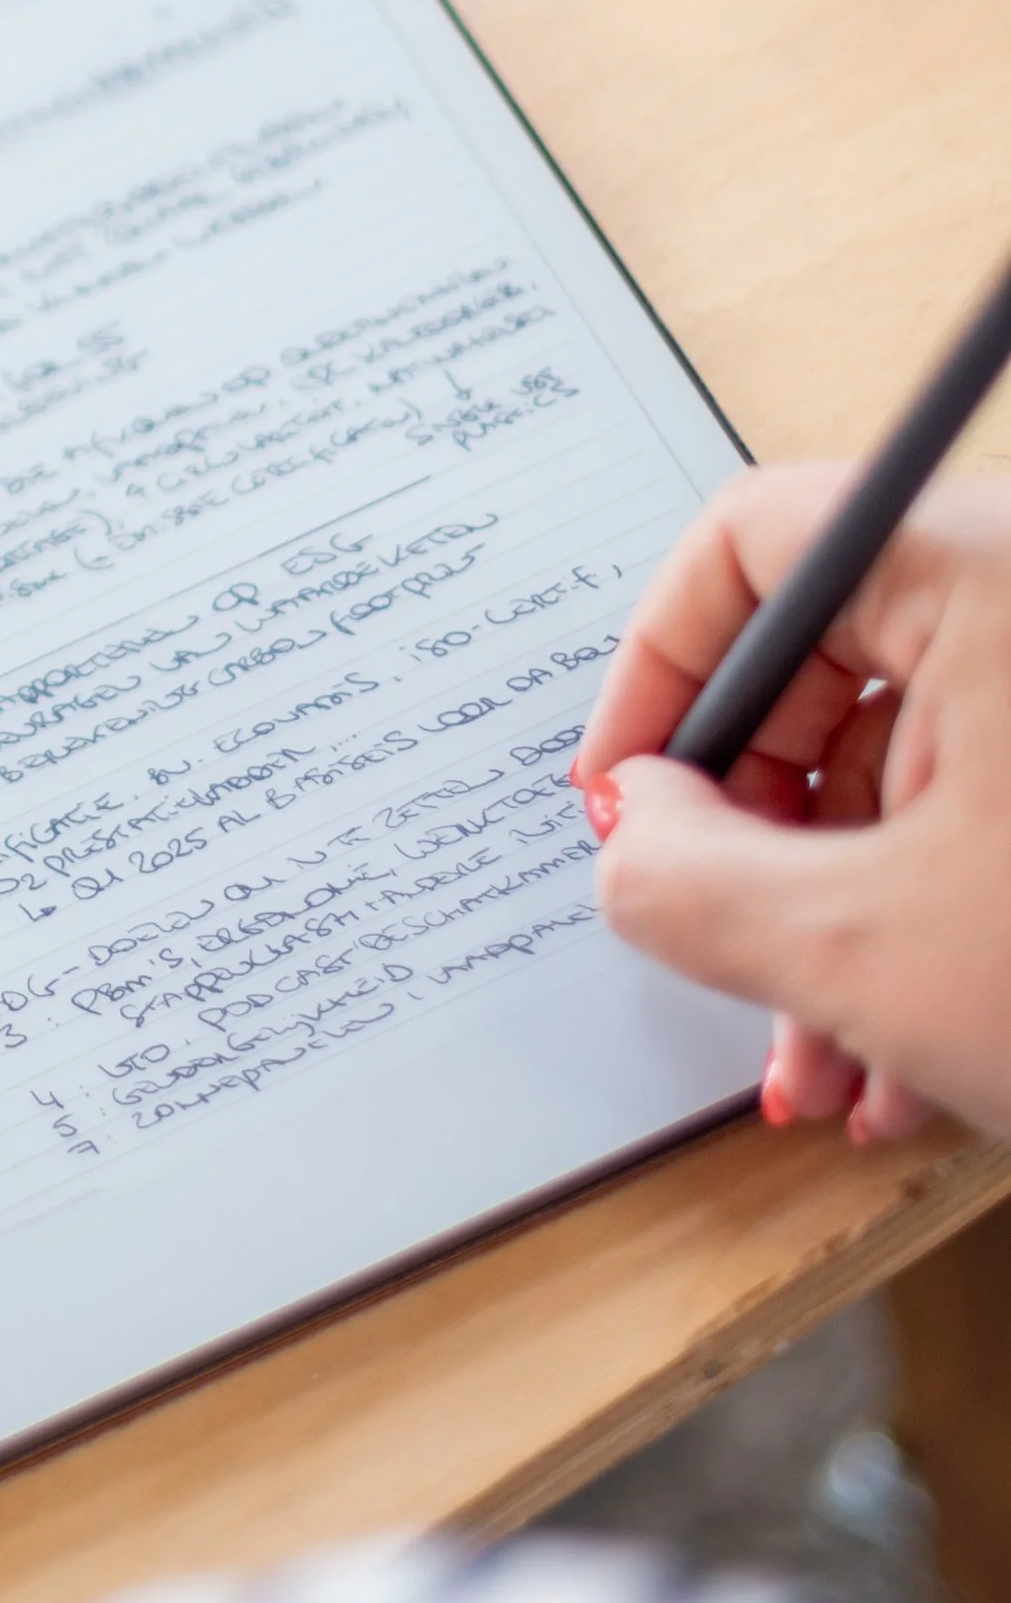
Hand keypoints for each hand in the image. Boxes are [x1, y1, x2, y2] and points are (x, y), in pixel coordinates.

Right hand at [574, 465, 1010, 1146]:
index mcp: (992, 572)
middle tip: (721, 943)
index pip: (755, 540)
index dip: (658, 670)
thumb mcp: (864, 951)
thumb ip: (688, 880)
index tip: (628, 790)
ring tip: (828, 1062)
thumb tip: (634, 834)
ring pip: (914, 761)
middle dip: (755, 834)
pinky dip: (931, 923)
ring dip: (836, 916)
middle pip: (830, 660)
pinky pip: (994, 809)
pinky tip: (912, 1059)